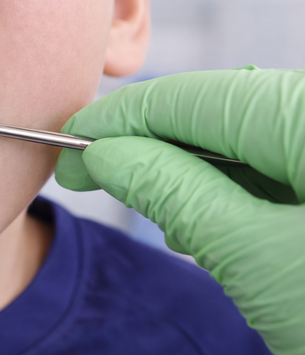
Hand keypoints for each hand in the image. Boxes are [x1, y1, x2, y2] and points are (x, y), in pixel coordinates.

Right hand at [55, 67, 304, 354]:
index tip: (73, 141)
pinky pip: (280, 164)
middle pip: (224, 110)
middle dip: (151, 139)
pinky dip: (231, 185)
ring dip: (187, 164)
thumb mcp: (252, 257)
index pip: (198, 97)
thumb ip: (170, 191)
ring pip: (249, 136)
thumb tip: (105, 155)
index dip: (123, 117)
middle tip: (93, 170)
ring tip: (141, 194)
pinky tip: (199, 210)